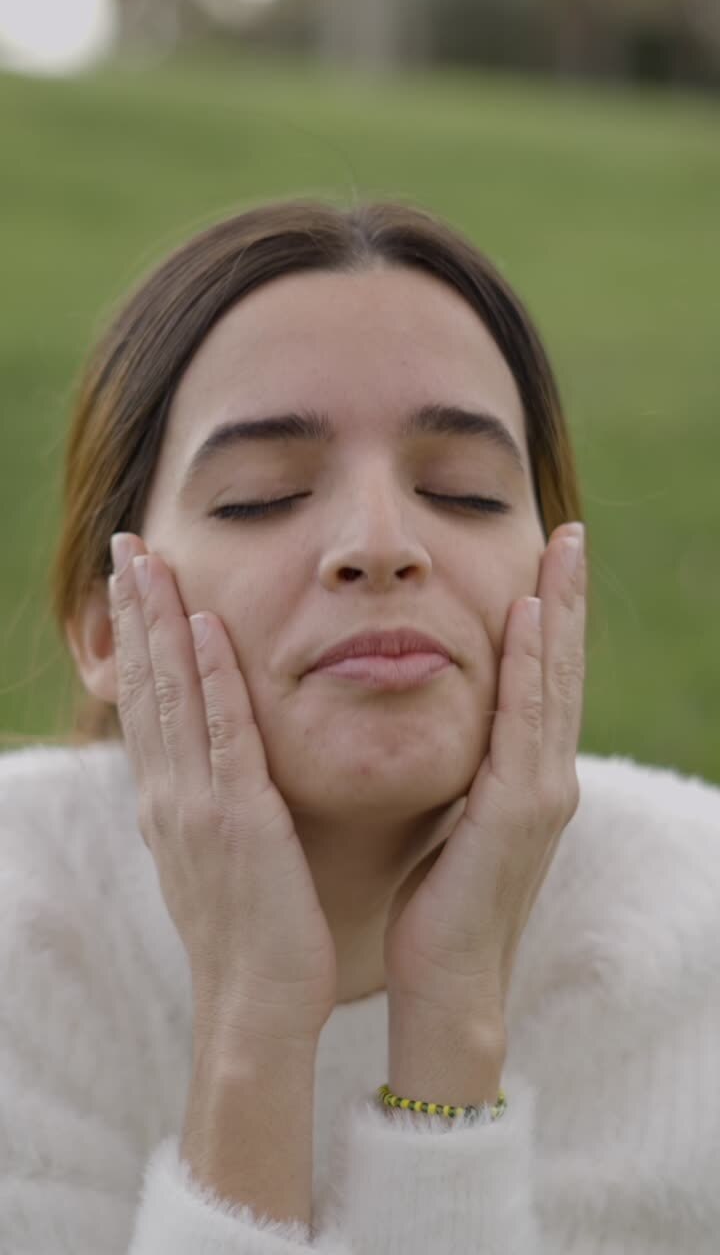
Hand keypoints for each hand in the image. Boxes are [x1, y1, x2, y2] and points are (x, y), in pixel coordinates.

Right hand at [108, 534, 336, 1048]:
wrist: (257, 1005)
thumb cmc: (250, 933)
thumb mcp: (213, 859)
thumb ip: (206, 806)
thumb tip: (200, 773)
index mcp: (167, 801)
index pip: (146, 701)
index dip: (136, 638)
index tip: (132, 582)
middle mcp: (169, 794)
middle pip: (146, 683)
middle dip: (135, 610)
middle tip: (126, 545)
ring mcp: (197, 804)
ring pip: (173, 694)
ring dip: (160, 623)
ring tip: (149, 561)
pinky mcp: (238, 819)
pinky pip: (224, 734)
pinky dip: (211, 677)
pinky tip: (207, 627)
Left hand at [383, 522, 585, 1030]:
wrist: (447, 982)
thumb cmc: (440, 906)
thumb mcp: (454, 822)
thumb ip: (466, 775)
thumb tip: (452, 736)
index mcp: (526, 778)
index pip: (542, 681)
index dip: (549, 620)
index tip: (546, 562)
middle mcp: (545, 777)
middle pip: (560, 669)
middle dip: (567, 599)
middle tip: (570, 534)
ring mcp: (540, 793)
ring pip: (553, 683)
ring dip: (559, 613)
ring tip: (563, 551)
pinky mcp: (517, 812)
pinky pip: (523, 722)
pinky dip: (530, 666)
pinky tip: (527, 617)